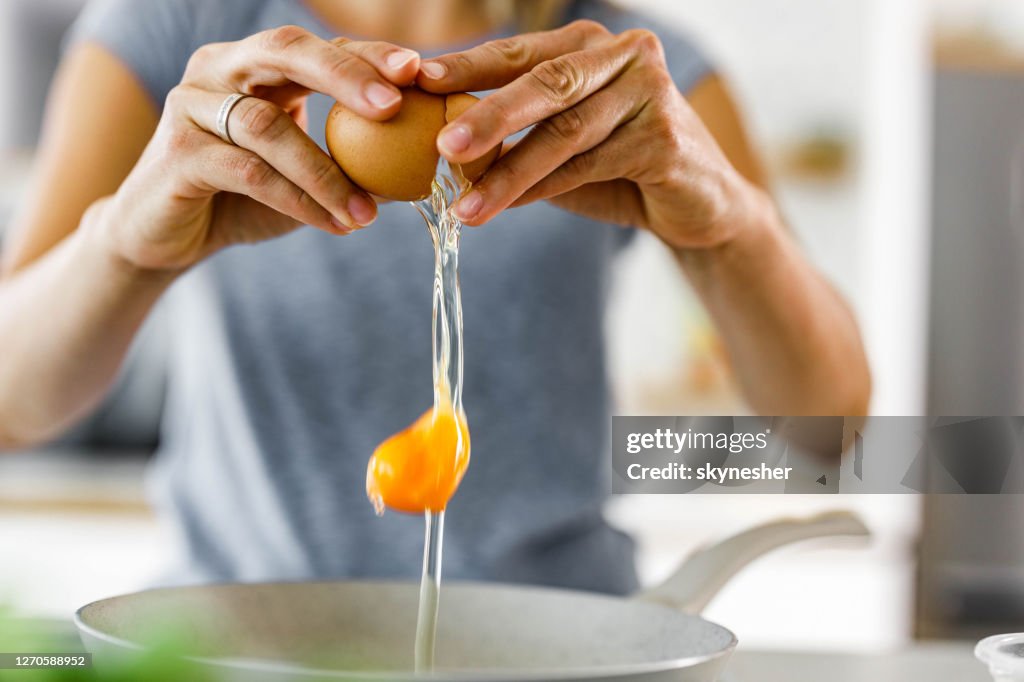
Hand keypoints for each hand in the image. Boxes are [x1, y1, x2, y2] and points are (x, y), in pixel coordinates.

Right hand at [105, 26, 420, 270]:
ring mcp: (191, 106)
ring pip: (268, 127)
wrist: (165, 237)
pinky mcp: (177, 153)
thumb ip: (350, 163)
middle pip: (284, 53)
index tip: (418, 71)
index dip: (366, 55)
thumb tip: (420, 168)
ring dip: (326, 173)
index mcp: (253, 65)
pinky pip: (248, 172)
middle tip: (394, 106)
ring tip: (368, 214)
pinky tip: (333, 224)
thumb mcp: (303, 175)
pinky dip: (297, 199)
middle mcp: (218, 70)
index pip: (317, 47)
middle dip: (345, 76)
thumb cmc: (241, 199)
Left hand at [418, 20, 759, 249]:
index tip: (418, 82)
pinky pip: (590, 165)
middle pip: (545, 83)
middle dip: (487, 115)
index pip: (520, 53)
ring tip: (466, 205)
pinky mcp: (665, 138)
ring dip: (509, 172)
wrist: (697, 203)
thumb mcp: (561, 144)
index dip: (468, 67)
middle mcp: (625, 55)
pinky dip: (544, 189)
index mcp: (590, 44)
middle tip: (442, 146)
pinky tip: (508, 207)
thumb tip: (443, 149)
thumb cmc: (619, 166)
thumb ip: (516, 136)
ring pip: (565, 132)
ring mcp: (650, 93)